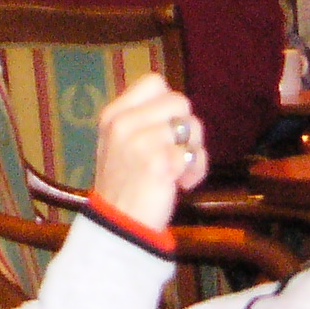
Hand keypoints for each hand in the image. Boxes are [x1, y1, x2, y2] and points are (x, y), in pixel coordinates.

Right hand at [90, 73, 207, 232]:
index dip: (168, 102)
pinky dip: (196, 172)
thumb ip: (143, 121)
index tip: (164, 127)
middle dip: (187, 127)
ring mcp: (139, 142)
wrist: (118, 226)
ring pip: (192, 126)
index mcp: (113, 115)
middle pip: (179, 101)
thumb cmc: (126, 185)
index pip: (154, 82)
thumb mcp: (120, 143)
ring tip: (179, 171)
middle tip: (175, 151)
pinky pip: (194, 154)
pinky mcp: (158, 162)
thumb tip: (180, 110)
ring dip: (194, 151)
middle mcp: (123, 124)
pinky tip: (182, 185)